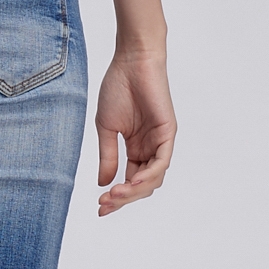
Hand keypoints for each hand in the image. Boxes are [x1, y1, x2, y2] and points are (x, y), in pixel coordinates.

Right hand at [95, 50, 175, 214]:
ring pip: (153, 179)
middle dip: (124, 198)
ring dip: (134, 191)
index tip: (99, 206)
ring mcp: (161, 142)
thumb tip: (103, 183)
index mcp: (136, 148)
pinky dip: (148, 176)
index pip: (130, 181)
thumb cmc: (117, 88)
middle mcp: (151, 148)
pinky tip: (131, 184)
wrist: (131, 61)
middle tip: (105, 204)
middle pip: (142, 185)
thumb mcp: (106, 128)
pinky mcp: (168, 133)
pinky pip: (161, 162)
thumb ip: (108, 156)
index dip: (117, 196)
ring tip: (115, 195)